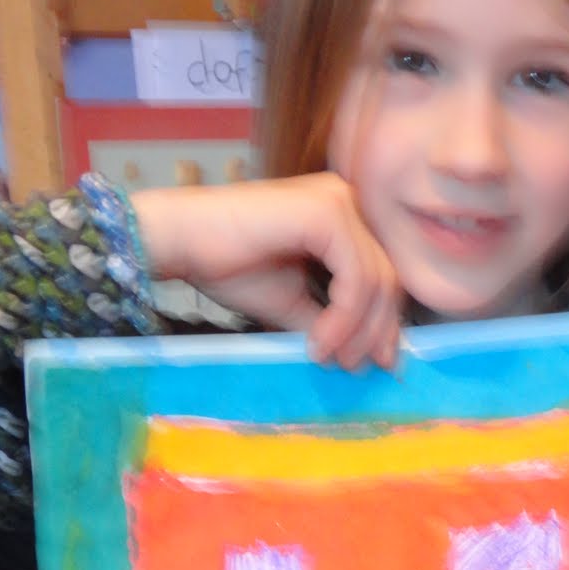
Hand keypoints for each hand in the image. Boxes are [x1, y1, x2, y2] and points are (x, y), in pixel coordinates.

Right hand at [130, 173, 399, 369]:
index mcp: (343, 217)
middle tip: (356, 368)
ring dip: (358, 330)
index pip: (384, 272)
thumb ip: (332, 321)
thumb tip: (364, 356)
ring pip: (376, 279)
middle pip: (387, 276)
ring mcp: (338, 202)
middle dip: (377, 331)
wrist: (181, 240)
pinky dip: (344, 317)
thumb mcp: (292, 302)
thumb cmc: (226, 264)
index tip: (378, 363)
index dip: (386, 321)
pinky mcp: (325, 213)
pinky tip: (320, 342)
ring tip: (331, 358)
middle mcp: (346, 201)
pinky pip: (356, 277)